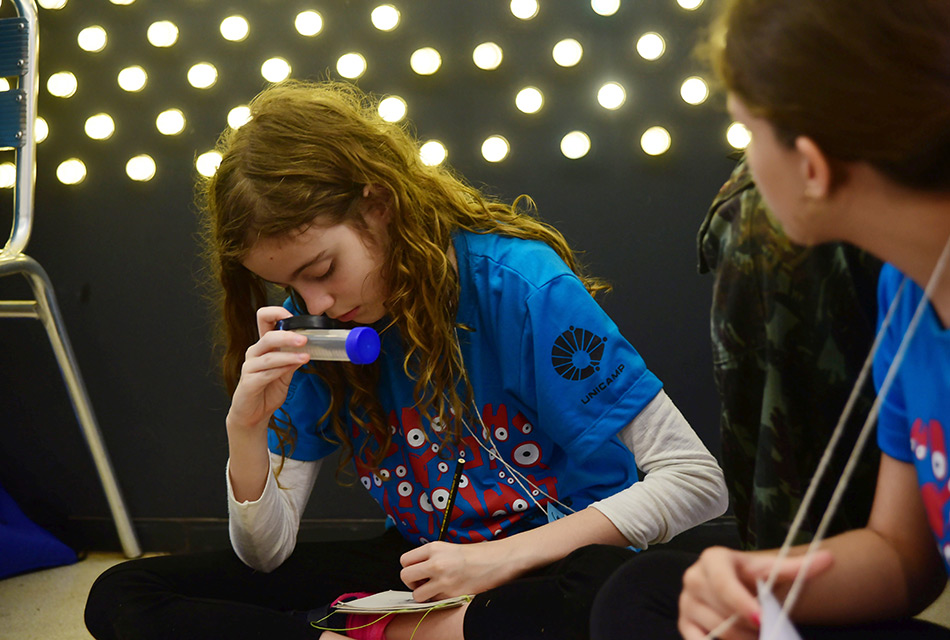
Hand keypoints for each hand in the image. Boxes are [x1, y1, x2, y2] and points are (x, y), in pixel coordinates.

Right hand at [226, 306, 309, 432]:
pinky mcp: (249, 382)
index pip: (264, 319)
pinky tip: (292, 368)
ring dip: (288, 355)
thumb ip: (293, 359)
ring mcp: (250, 367)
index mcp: (263, 345)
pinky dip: (281, 370)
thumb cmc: (267, 390)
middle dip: (287, 336)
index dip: (277, 312)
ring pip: (269, 356)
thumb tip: (309, 347)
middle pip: (268, 336)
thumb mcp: (286, 372)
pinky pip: (266, 373)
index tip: (294, 316)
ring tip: (305, 356)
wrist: (253, 414)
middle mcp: (255, 353)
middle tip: (304, 339)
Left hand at [399, 540, 516, 601]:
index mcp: (434, 547)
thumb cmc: (476, 554)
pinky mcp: (452, 594)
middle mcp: (436, 562)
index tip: (419, 571)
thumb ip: (430, 557)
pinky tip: (448, 592)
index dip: (410, 568)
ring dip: (424, 595)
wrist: (498, 561)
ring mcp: (443, 580)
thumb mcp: (448, 548)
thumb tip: (415, 572)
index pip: (404, 560)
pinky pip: (433, 602)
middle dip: (412, 582)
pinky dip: (437, 601)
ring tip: (436, 589)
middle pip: (405, 576)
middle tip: (424, 582)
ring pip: (416, 594)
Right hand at [678, 546, 833, 639]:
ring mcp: (686, 602)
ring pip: (717, 630)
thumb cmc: (756, 578)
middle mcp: (694, 578)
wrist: (740, 584)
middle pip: (723, 612)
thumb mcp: (773, 571)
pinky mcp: (684, 623)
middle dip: (749, 627)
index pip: (724, 584)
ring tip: (758, 635)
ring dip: (742, 639)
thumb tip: (829, 559)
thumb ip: (799, 568)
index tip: (762, 619)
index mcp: (712, 559)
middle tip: (767, 628)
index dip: (742, 603)